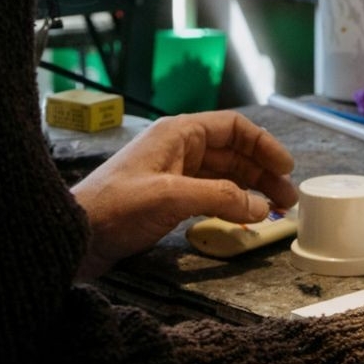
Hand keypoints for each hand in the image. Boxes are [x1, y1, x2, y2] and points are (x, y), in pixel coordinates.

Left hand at [68, 111, 296, 279]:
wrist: (75, 235)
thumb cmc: (118, 207)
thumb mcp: (171, 197)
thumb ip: (220, 197)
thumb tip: (261, 206)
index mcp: (179, 133)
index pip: (233, 128)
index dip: (264, 145)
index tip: (287, 168)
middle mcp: (179, 148)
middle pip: (233, 152)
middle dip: (263, 172)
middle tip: (288, 199)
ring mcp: (173, 173)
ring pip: (224, 175)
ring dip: (250, 189)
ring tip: (274, 211)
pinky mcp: (167, 198)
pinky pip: (210, 193)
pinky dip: (231, 203)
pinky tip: (245, 218)